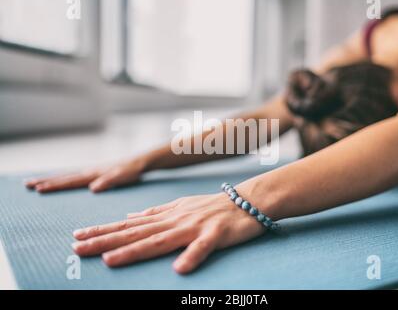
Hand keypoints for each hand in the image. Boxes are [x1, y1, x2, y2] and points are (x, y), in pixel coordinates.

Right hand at [24, 157, 147, 192]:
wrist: (140, 161)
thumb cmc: (132, 171)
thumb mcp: (122, 177)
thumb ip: (109, 181)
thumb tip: (93, 188)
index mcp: (94, 174)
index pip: (70, 181)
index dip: (54, 185)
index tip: (38, 189)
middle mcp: (90, 172)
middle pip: (64, 177)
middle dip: (45, 181)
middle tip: (27, 185)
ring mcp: (92, 171)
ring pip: (68, 176)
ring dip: (52, 179)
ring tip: (36, 182)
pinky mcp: (96, 173)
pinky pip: (75, 177)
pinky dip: (64, 179)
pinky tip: (61, 181)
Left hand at [71, 193, 265, 273]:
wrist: (247, 200)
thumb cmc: (213, 206)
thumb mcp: (180, 206)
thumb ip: (155, 212)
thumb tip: (130, 217)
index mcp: (167, 215)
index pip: (130, 224)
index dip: (103, 231)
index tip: (78, 236)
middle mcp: (176, 220)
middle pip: (137, 233)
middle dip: (106, 241)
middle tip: (78, 249)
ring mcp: (195, 226)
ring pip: (160, 240)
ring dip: (135, 250)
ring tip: (110, 261)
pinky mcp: (216, 234)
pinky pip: (203, 248)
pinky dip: (191, 256)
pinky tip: (179, 269)